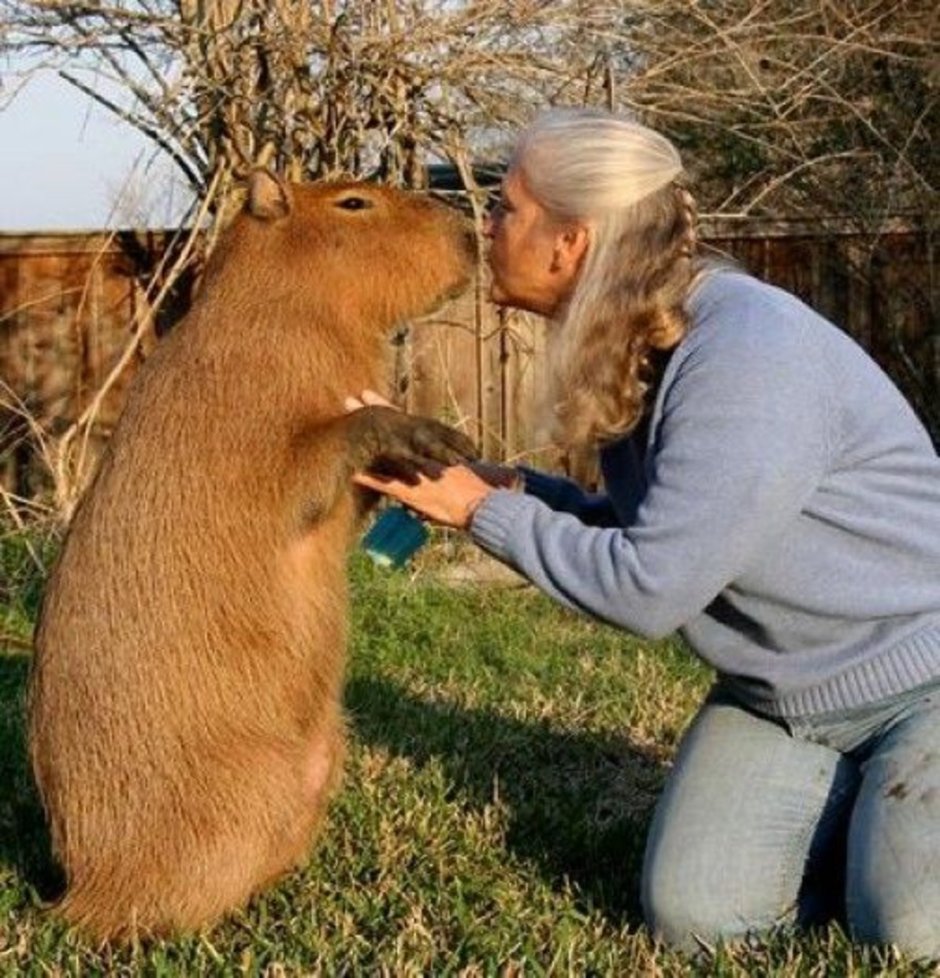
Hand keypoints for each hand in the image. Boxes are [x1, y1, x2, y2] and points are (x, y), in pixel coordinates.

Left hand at [346, 390, 494, 528]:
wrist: (482, 501)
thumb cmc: (477, 487)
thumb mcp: (461, 470)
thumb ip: (449, 463)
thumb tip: (447, 461)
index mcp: (431, 447)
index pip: (404, 421)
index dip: (385, 407)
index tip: (368, 394)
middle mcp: (420, 454)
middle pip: (390, 430)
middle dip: (369, 415)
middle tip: (350, 399)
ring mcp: (412, 471)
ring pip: (382, 453)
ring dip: (361, 442)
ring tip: (342, 426)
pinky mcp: (409, 492)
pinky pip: (384, 484)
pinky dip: (368, 479)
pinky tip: (350, 473)